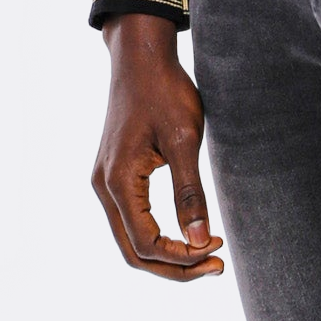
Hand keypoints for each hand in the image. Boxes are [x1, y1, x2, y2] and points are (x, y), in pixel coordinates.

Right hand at [92, 13, 224, 279]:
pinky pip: (131, 218)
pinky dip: (157, 233)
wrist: (141, 54)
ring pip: (130, 238)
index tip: (216, 247)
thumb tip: (199, 242)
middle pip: (134, 251)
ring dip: (166, 253)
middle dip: (174, 266)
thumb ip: (190, 192)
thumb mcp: (184, 138)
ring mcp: (106, 180)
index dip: (182, 257)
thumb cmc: (164, 89)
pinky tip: (184, 230)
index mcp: (117, 181)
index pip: (145, 244)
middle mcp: (104, 187)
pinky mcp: (115, 172)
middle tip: (214, 266)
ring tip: (204, 253)